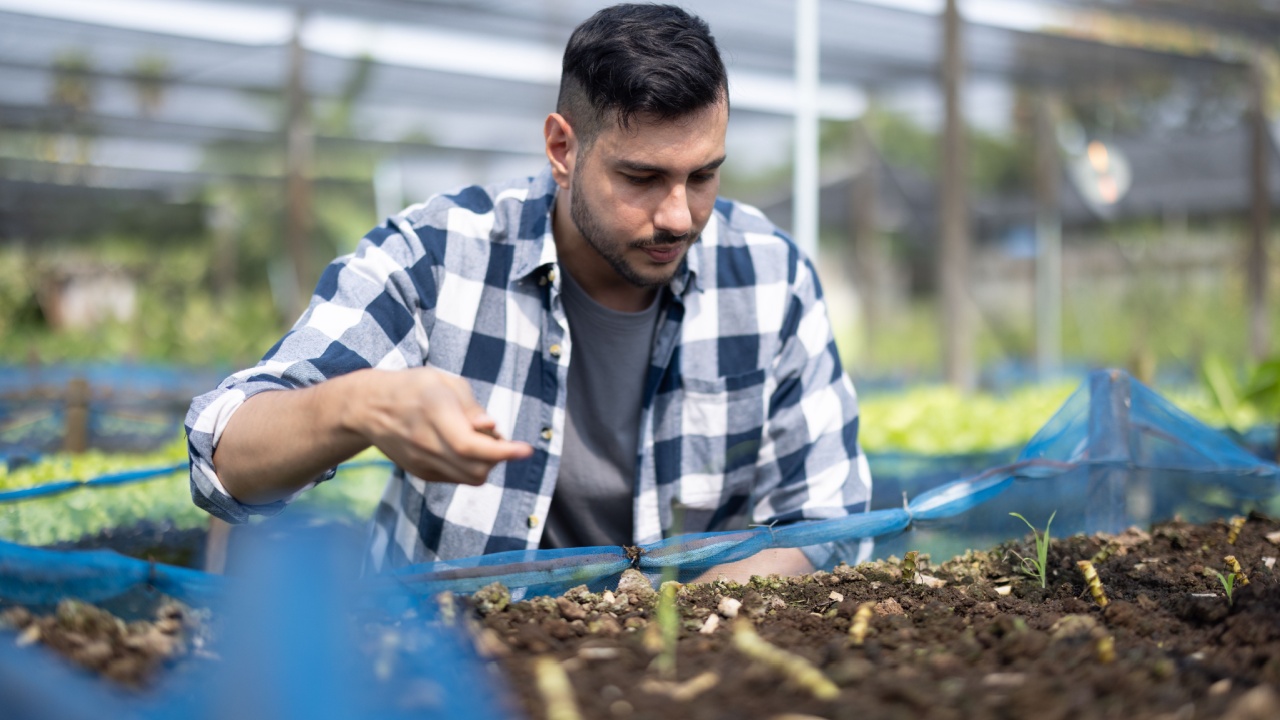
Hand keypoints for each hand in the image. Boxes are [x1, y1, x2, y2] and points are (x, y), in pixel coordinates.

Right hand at [352, 368, 532, 484]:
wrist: (369, 408)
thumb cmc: (413, 388)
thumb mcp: (445, 382)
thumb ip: (471, 406)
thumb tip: (491, 428)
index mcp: (434, 413)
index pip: (471, 445)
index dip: (502, 452)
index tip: (525, 449)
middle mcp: (426, 443)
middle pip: (475, 468)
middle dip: (499, 457)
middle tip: (499, 438)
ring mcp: (421, 462)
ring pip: (468, 478)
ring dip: (487, 465)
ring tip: (482, 441)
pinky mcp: (420, 472)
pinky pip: (456, 478)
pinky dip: (470, 468)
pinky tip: (465, 449)